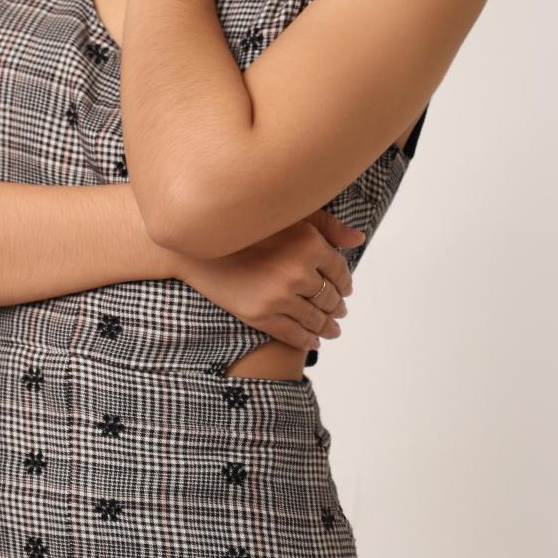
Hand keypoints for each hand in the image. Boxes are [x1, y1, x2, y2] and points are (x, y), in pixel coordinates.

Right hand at [171, 209, 364, 353]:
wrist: (198, 246)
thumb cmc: (247, 226)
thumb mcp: (290, 216)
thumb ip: (327, 227)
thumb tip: (358, 240)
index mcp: (309, 244)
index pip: (340, 271)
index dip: (346, 283)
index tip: (346, 289)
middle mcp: (297, 271)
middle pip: (330, 297)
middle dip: (337, 306)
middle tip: (339, 311)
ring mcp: (278, 296)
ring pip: (315, 319)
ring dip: (328, 327)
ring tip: (332, 330)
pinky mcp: (260, 315)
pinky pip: (293, 334)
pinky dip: (308, 340)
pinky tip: (314, 341)